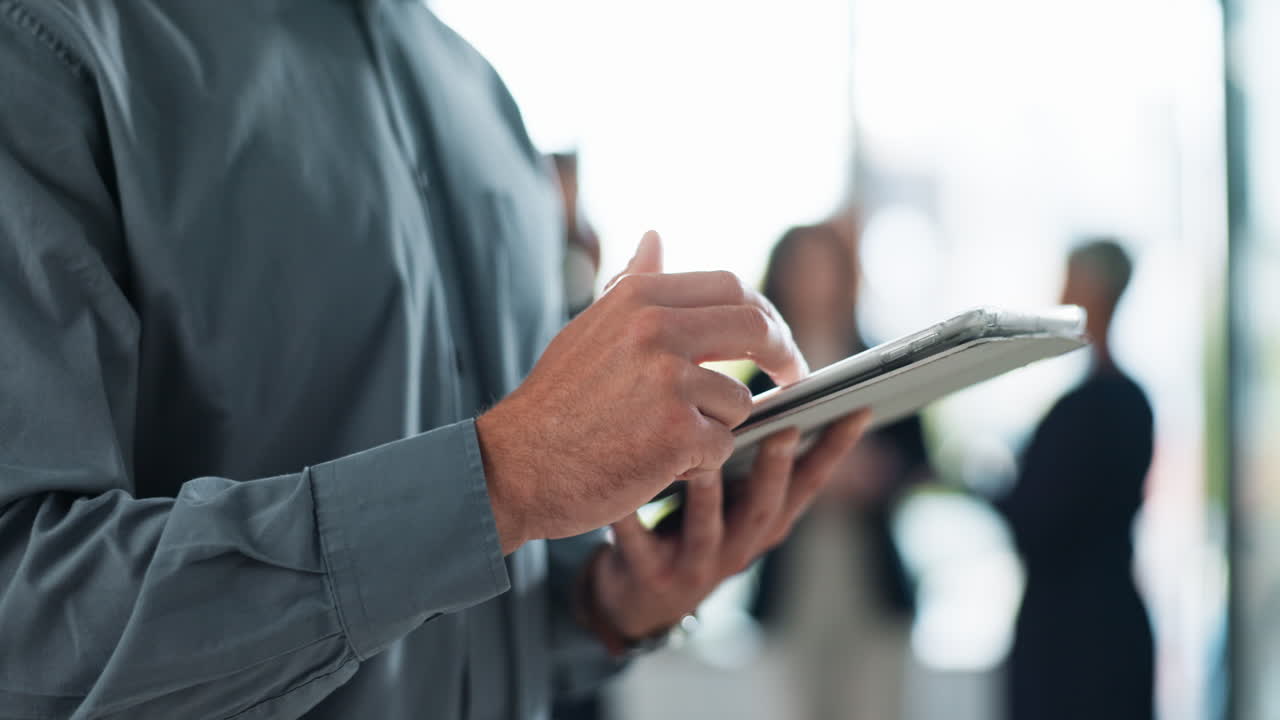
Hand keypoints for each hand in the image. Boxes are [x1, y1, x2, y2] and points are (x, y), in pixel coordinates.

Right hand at [476, 231, 807, 552]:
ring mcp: (669, 381)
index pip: (731, 286)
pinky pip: (722, 446)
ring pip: (740, 400)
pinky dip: (700, 463)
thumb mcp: (589, 329)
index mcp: (639, 297)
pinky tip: (658, 464)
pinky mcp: (676, 434)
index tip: (774, 337)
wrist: (513, 467)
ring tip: (669, 439)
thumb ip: (631, 285)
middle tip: (793, 377)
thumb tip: (656, 238)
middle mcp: (657, 329)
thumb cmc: (555, 402)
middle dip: (784, 354)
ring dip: (718, 426)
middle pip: (756, 327)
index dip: (764, 312)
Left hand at [586, 411, 870, 640]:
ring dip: (710, 494)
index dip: (835, 451)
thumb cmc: (691, 521)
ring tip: (708, 458)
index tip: (859, 410)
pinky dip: (632, 520)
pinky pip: (639, 544)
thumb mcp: (729, 494)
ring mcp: (696, 565)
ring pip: (708, 528)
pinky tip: (626, 497)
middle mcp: (740, 545)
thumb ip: (747, 451)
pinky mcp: (650, 575)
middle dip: (776, 469)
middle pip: (764, 507)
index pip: (809, 482)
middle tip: (785, 430)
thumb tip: (770, 376)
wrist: (640, 595)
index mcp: (764, 519)